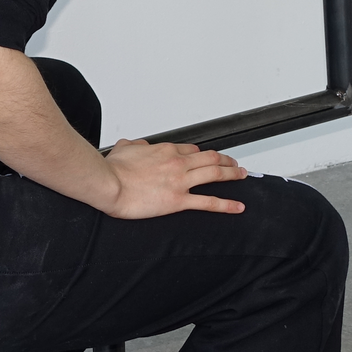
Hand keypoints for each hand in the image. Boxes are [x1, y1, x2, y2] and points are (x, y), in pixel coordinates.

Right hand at [101, 139, 247, 219]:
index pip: (191, 150)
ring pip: (215, 174)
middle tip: (234, 163)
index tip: (206, 157)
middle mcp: (177, 163)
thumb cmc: (113, 169)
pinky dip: (226, 204)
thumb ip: (135, 146)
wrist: (108, 183)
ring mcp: (180, 181)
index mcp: (165, 150)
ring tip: (242, 175)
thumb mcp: (124, 148)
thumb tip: (138, 145)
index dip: (202, 154)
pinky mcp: (178, 201)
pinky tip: (237, 206)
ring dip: (232, 174)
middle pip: (210, 158)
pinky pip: (208, 202)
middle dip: (226, 159)